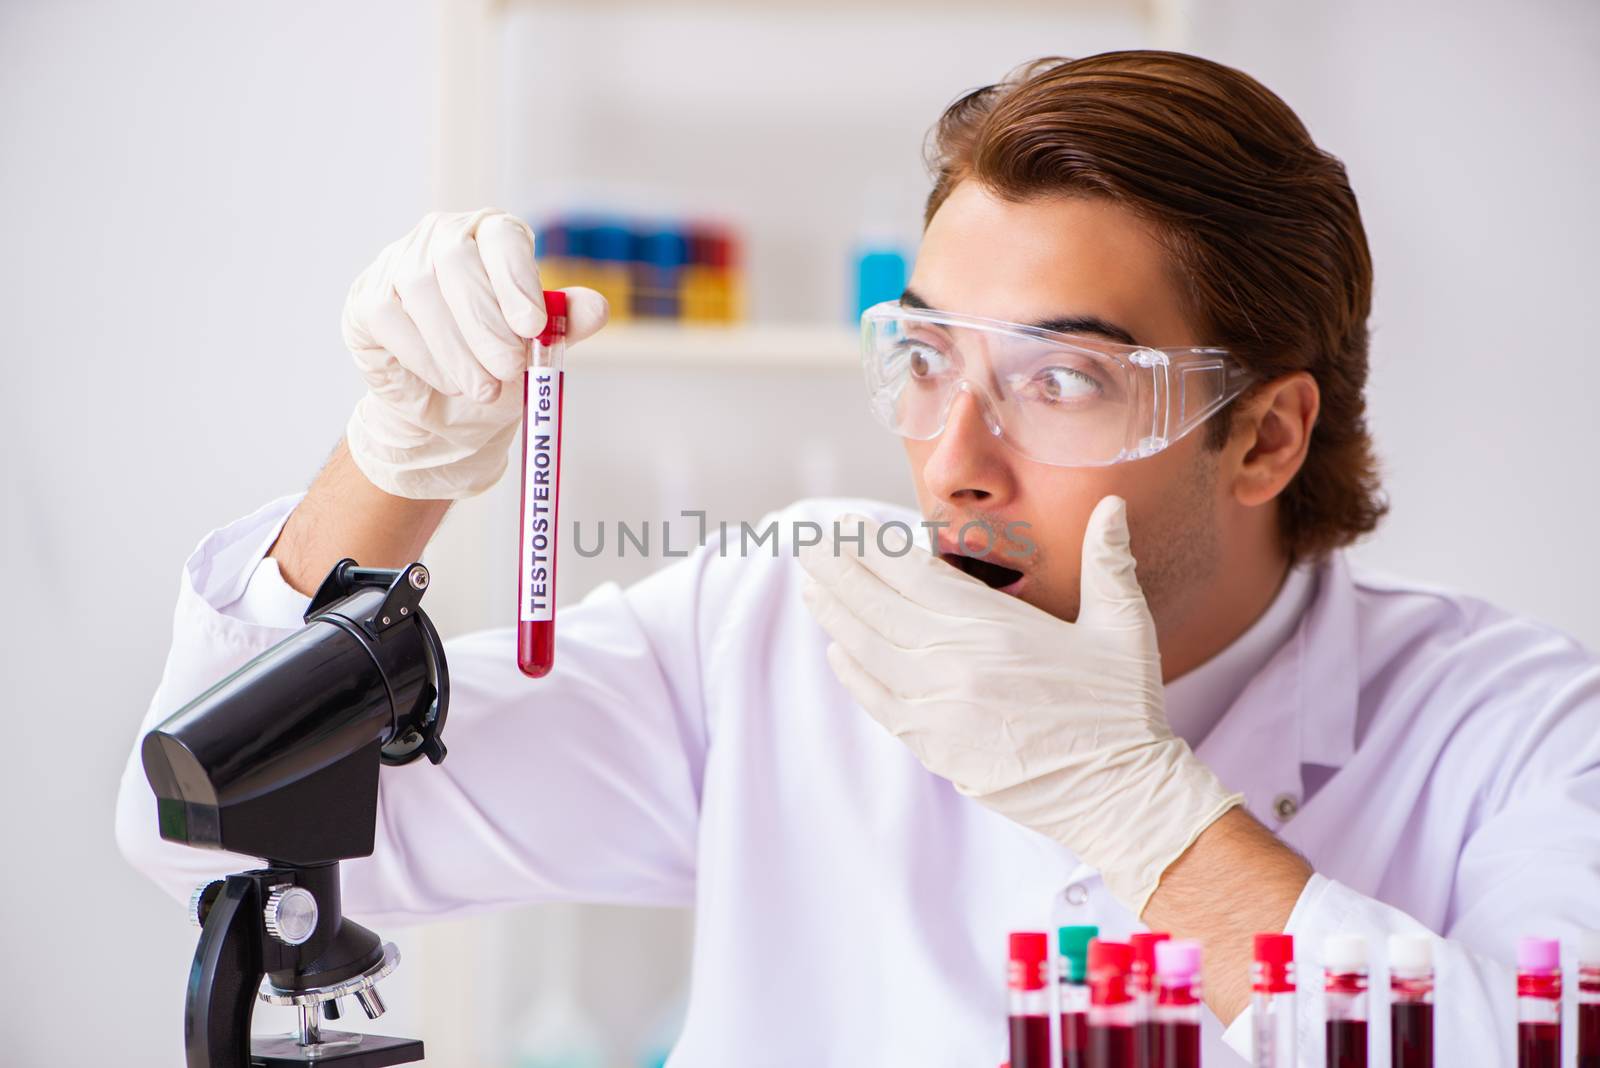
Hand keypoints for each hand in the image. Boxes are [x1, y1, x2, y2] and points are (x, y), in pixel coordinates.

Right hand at [342, 209, 608, 499]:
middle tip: (509, 370)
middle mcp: (441, 236)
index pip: (501, 237)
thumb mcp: (537, 346)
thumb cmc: (495, 363)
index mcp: (491, 236)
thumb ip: (565, 323)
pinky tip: (448, 382)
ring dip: (458, 350)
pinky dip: (425, 359)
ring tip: (484, 389)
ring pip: (421, 292)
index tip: (532, 327)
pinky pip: (391, 320)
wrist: (446, 407)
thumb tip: (598, 308)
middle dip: (486, 323)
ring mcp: (397, 263)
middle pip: (457, 261)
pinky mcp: (366, 298)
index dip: (516, 280)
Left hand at [798, 495, 1242, 913]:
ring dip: (834, 616)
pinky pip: (880, 703)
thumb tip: (1111, 503)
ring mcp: (939, 709)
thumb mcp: (1124, 627)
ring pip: (868, 652)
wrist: (1120, 796)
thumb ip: (1108, 561)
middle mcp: (955, 664)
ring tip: (810, 587)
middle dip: (837, 569)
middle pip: (877, 605)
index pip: (913, 572)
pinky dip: (853, 675)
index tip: (846, 523)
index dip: (873, 545)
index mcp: (994, 627)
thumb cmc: (1123, 709)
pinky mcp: (936, 749)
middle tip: (807, 543)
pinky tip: (838, 652)